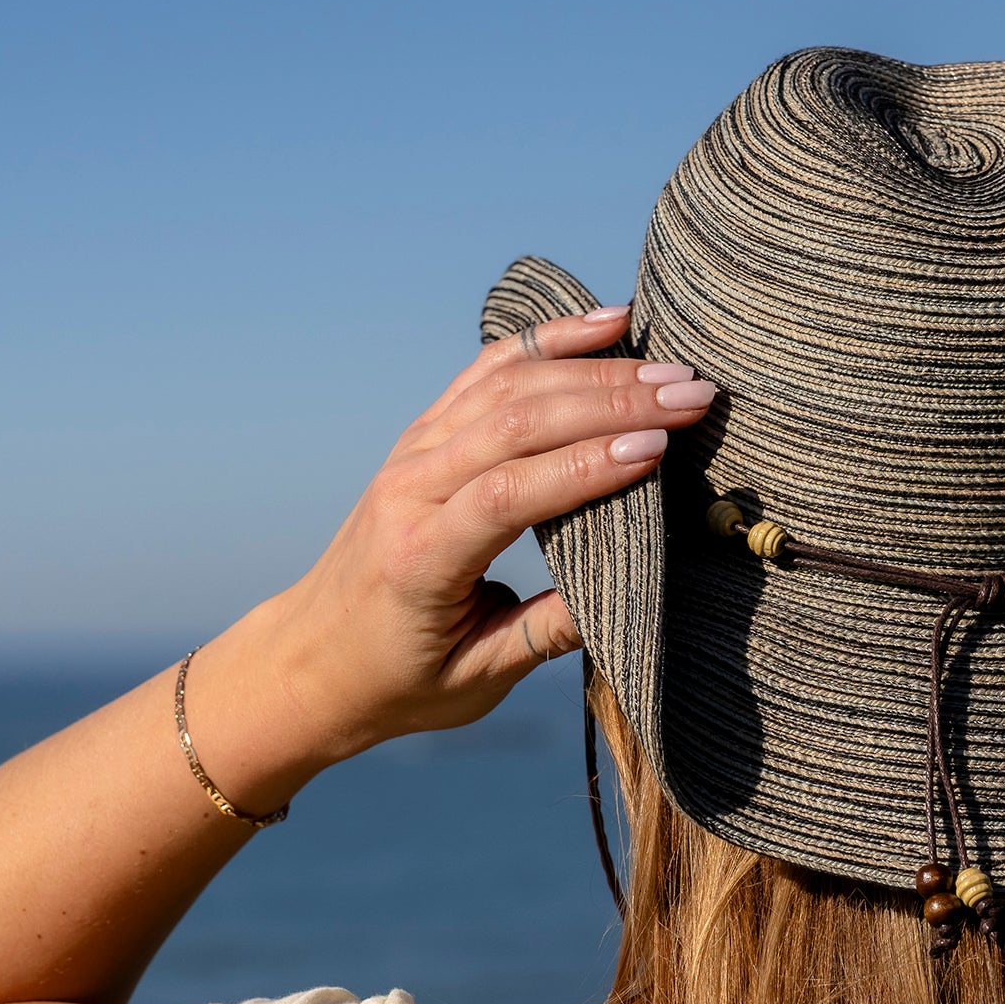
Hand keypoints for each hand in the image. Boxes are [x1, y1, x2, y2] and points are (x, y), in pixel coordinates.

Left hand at [194, 306, 714, 798]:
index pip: (510, 494)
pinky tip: (604, 323)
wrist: (313, 659)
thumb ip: (545, 633)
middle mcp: (412, 489)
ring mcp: (415, 453)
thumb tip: (623, 595)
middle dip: (612, 404)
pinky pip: (489, 371)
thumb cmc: (399, 680)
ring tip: (669, 370)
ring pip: (508, 387)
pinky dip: (549, 342)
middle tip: (691, 396)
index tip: (658, 452)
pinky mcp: (425, 437)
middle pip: (517, 423)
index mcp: (424, 557)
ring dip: (595, 371)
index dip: (585, 467)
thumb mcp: (475, 679)